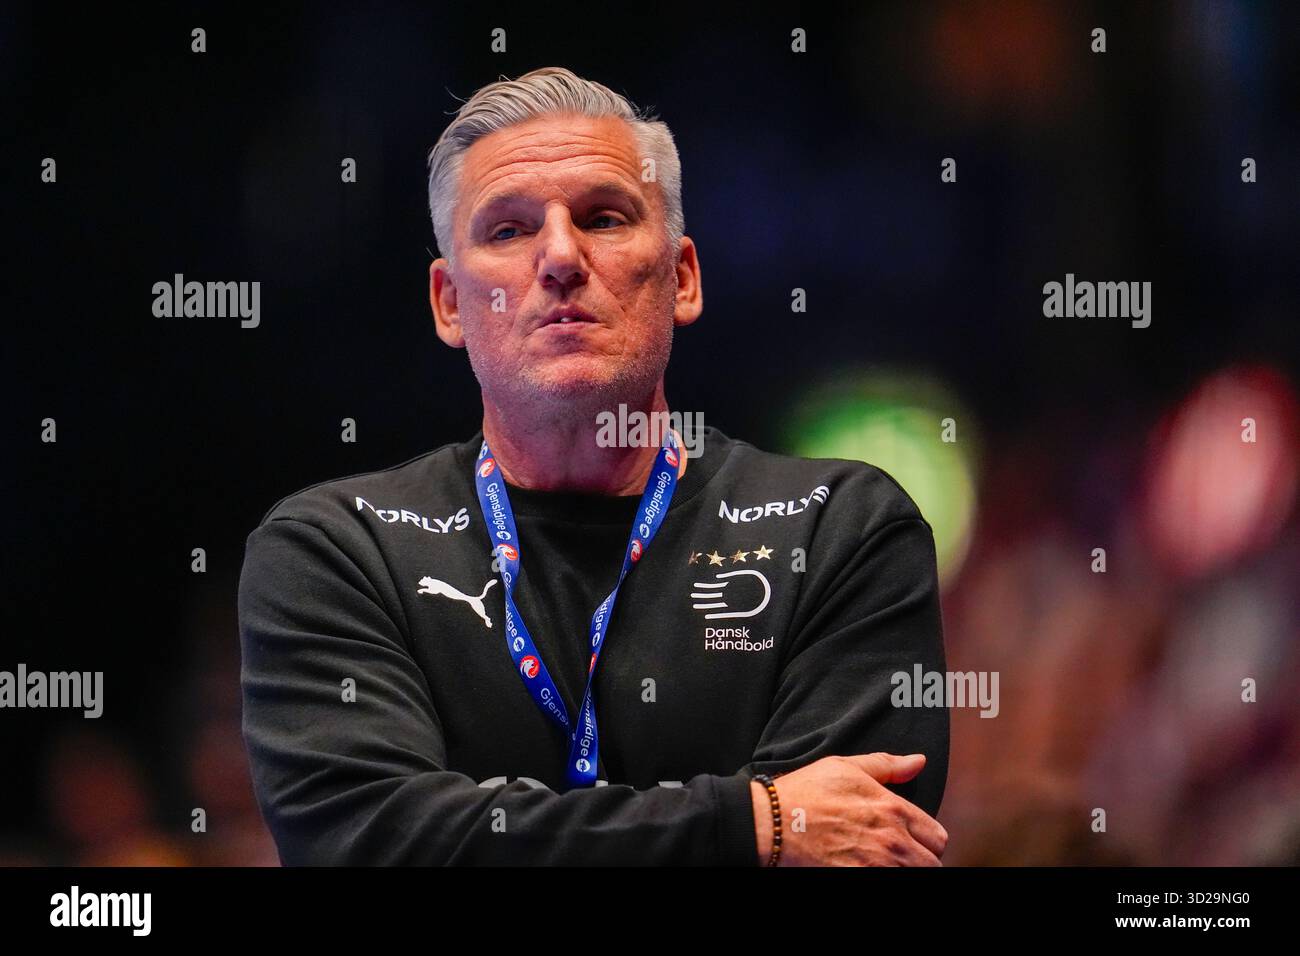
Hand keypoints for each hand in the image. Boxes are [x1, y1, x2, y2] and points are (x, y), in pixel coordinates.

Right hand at [750, 753, 947, 865]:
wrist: (773, 823)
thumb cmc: (806, 792)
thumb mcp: (846, 767)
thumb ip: (887, 765)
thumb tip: (917, 761)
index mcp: (893, 810)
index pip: (937, 837)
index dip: (927, 840)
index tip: (914, 840)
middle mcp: (892, 841)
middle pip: (931, 864)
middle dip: (920, 860)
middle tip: (901, 856)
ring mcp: (876, 866)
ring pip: (913, 877)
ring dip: (903, 870)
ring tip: (884, 862)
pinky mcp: (858, 879)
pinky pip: (890, 885)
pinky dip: (883, 877)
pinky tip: (868, 868)